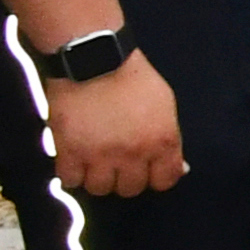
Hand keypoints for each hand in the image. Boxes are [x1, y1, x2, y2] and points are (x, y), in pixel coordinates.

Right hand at [40, 48, 184, 198]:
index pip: (165, 181)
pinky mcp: (70, 151)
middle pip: (130, 189)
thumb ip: (169, 138)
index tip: (147, 170)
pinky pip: (70, 180)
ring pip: (99, 189)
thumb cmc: (132, 78)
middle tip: (118, 163)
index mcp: (162, 141)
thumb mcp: (164, 105)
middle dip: (125, 178)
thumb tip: (179, 167)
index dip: (156, 177)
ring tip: (95, 161)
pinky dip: (71, 173)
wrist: (94, 60)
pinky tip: (75, 159)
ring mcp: (100, 155)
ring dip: (97, 177)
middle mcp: (134, 153)